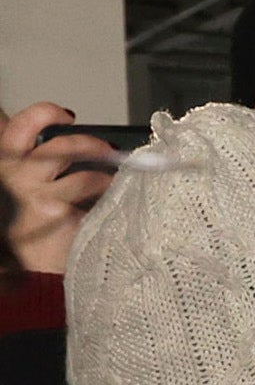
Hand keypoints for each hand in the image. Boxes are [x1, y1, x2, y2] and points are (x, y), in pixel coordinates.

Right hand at [0, 103, 114, 274]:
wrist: (17, 271)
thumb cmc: (16, 227)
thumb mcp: (12, 189)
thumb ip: (28, 164)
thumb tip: (60, 139)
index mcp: (4, 165)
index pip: (22, 125)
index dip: (46, 113)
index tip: (69, 116)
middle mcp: (20, 178)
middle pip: (65, 147)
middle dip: (93, 145)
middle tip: (109, 150)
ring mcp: (43, 199)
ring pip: (89, 178)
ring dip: (107, 180)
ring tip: (113, 185)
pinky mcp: (65, 221)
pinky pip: (97, 207)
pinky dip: (109, 208)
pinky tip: (113, 213)